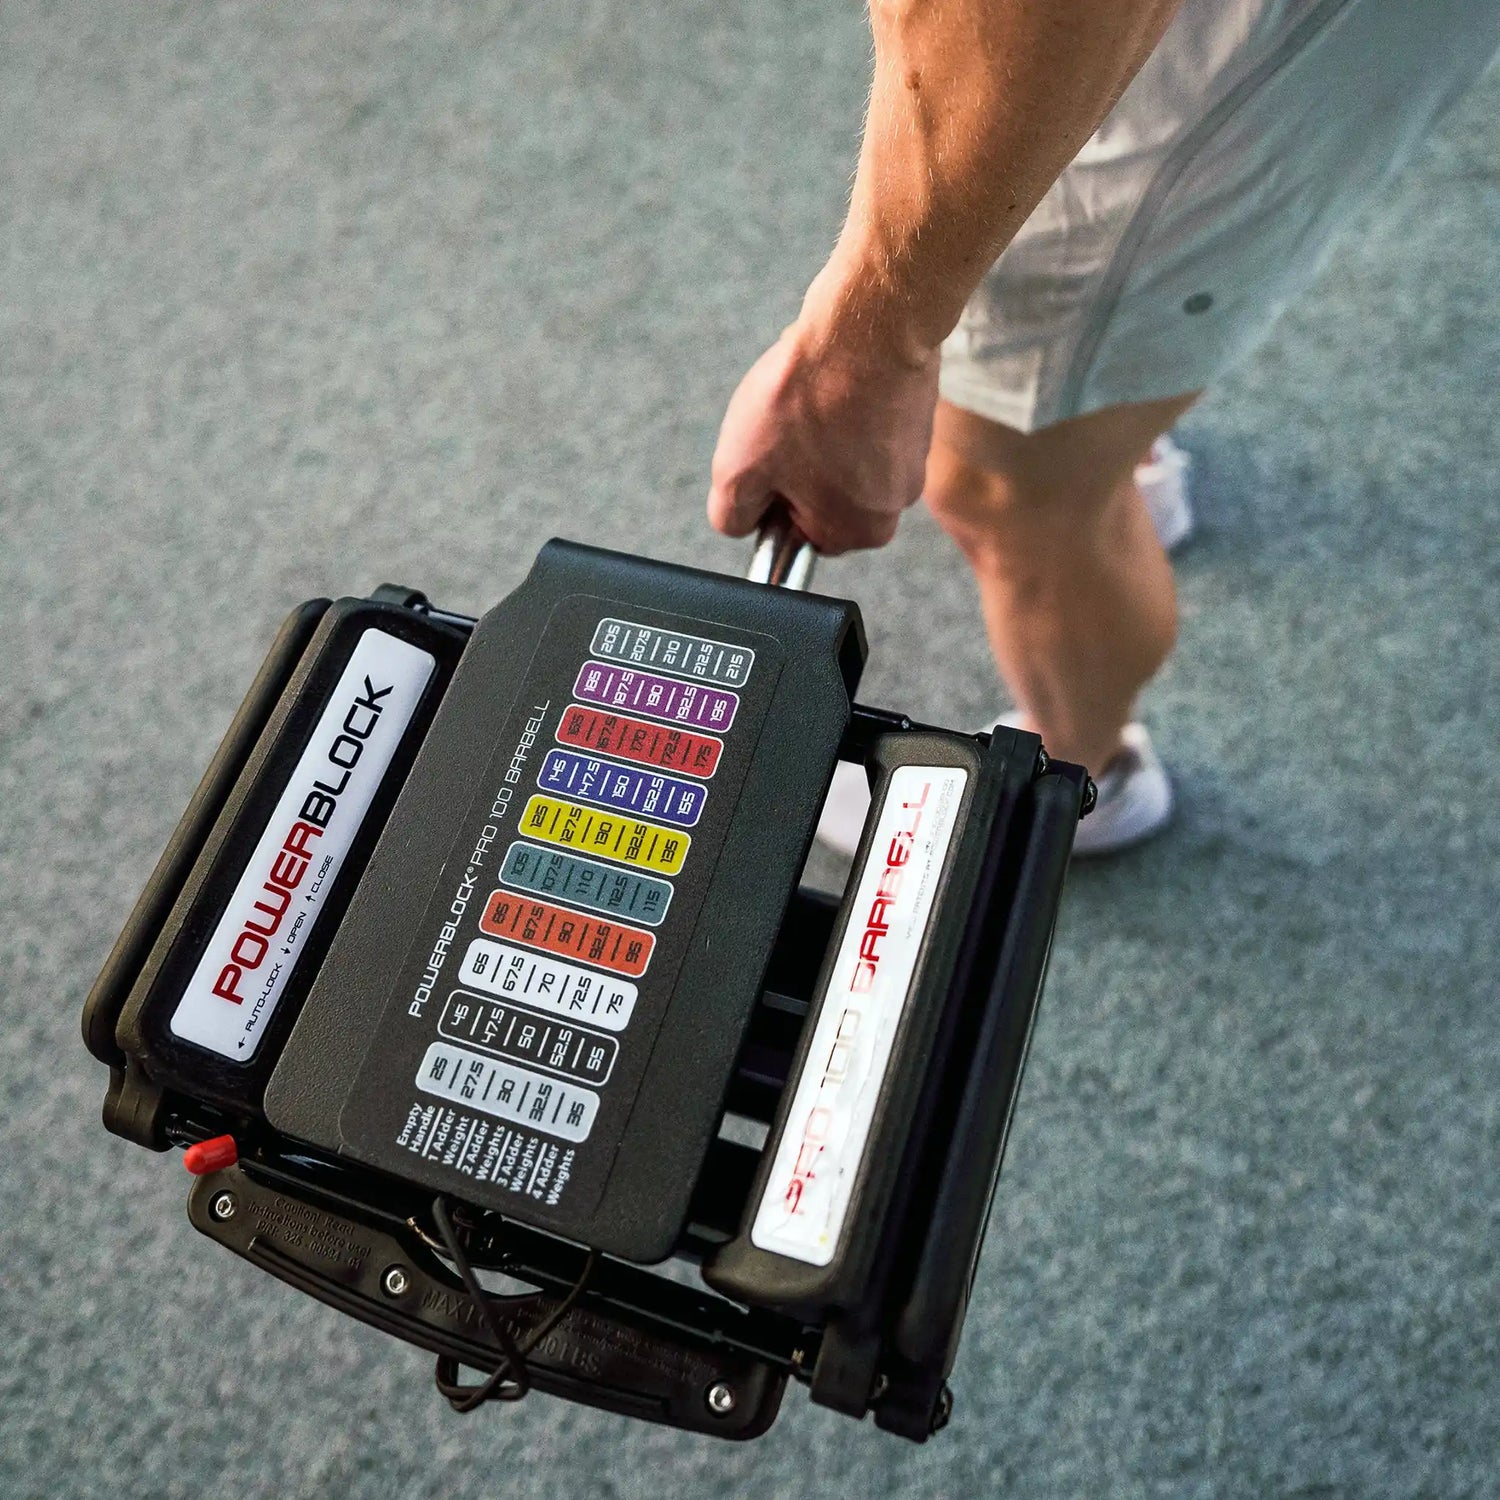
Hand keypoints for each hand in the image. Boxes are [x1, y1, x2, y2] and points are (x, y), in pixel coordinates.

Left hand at [707, 280, 940, 555]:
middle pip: (824, 494)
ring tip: (810, 396)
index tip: (767, 462)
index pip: (800, 534)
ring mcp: (914, 456)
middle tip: (783, 425)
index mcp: (860, 530)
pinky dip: (845, 401)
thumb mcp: (738, 471)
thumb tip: (739, 524)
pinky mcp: (917, 412)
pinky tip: (832, 378)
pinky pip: (865, 419)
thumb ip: (733, 515)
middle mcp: (897, 503)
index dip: (775, 498)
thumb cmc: (806, 399)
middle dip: (798, 462)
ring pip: (844, 454)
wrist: (868, 323)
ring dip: (820, 428)